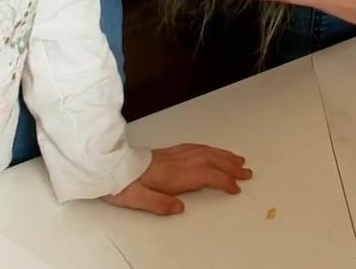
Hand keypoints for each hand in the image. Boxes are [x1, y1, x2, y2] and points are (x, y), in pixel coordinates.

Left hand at [103, 144, 251, 215]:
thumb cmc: (121, 184)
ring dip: (224, 155)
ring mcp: (174, 155)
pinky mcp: (169, 152)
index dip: (224, 181)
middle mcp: (177, 161)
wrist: (107, 165)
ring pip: (205, 151)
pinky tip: (213, 152)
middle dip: (231, 166)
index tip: (236, 188)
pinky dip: (210, 149)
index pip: (206, 175)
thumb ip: (159, 203)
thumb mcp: (137, 199)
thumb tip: (180, 208)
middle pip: (211, 160)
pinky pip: (196, 147)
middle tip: (247, 172)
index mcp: (173, 174)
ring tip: (238, 159)